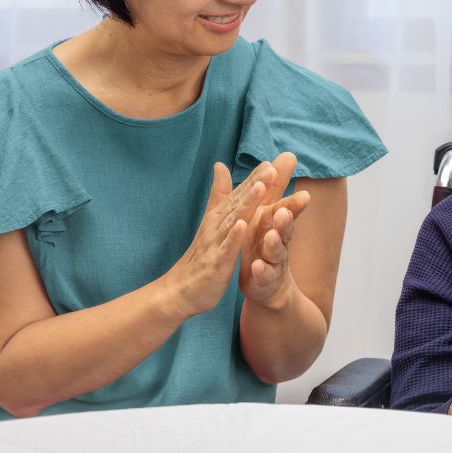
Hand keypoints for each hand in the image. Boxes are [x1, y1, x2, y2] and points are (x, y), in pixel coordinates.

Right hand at [162, 161, 275, 318]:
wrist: (180, 290)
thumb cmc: (201, 254)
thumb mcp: (211, 221)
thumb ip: (219, 194)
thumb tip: (220, 164)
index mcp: (220, 217)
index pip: (239, 194)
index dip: (254, 178)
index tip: (271, 162)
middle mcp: (217, 226)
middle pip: (238, 202)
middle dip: (255, 185)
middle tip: (271, 169)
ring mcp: (216, 244)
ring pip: (234, 221)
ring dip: (247, 204)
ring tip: (260, 187)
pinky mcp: (216, 264)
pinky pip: (226, 249)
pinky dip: (234, 237)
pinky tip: (243, 225)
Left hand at [238, 153, 310, 305]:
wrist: (267, 284)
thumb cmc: (265, 242)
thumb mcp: (268, 212)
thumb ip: (275, 187)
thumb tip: (287, 154)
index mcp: (275, 223)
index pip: (287, 208)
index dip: (292, 200)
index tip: (301, 193)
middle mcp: (279, 240)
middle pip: (286, 229)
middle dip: (287, 219)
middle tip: (285, 210)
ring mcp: (274, 261)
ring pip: (276, 252)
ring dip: (274, 243)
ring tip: (270, 236)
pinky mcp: (265, 280)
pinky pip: (264, 275)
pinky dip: (261, 271)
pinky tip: (257, 267)